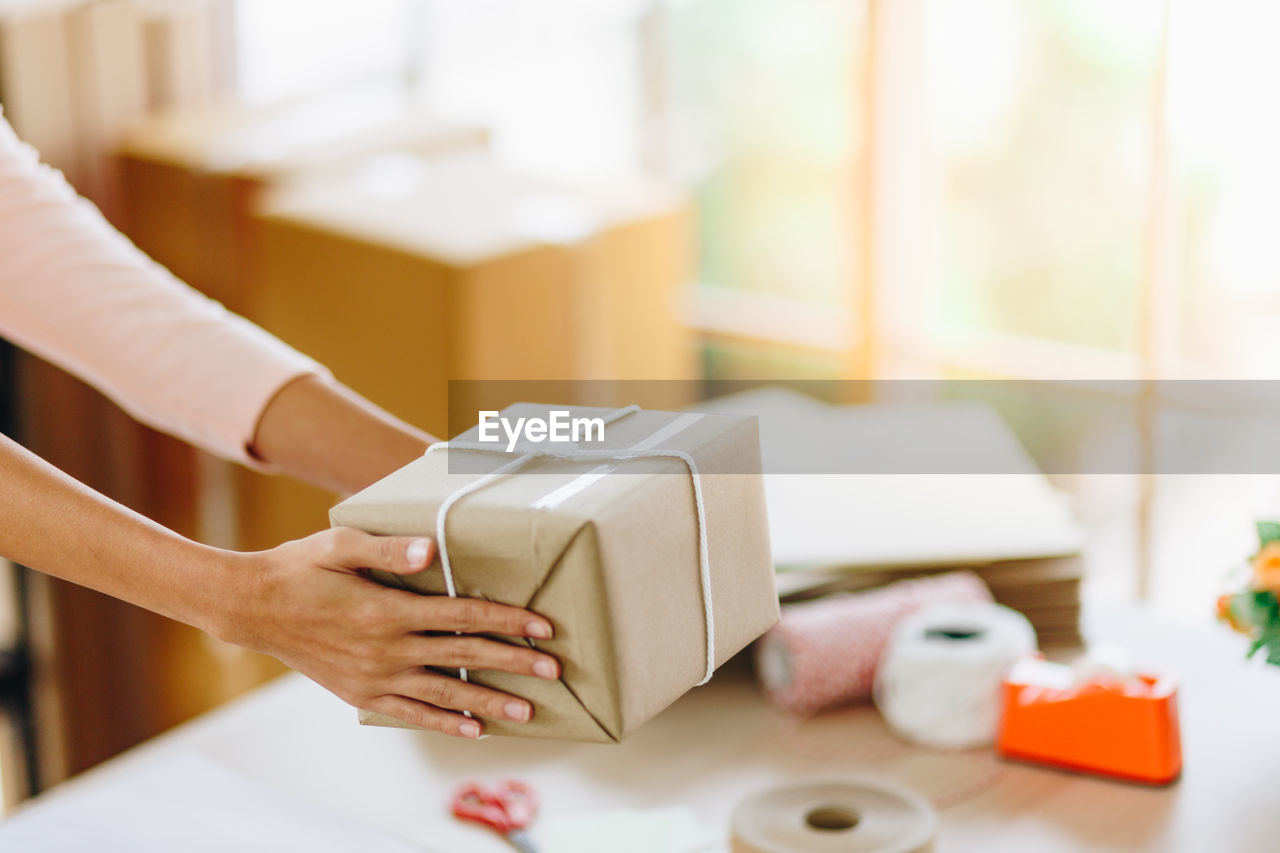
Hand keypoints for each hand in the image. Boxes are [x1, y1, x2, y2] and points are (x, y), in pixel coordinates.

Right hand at [220, 527, 559, 737]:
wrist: (254, 607)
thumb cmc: (301, 566)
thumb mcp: (341, 543)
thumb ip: (389, 547)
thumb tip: (432, 549)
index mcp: (388, 609)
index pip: (462, 616)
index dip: (506, 621)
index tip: (542, 627)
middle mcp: (386, 649)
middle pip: (464, 657)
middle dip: (513, 663)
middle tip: (554, 671)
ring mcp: (374, 677)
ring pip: (445, 692)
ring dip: (489, 702)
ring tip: (528, 711)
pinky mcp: (361, 694)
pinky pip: (411, 713)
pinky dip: (444, 722)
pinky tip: (474, 729)